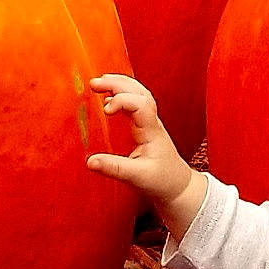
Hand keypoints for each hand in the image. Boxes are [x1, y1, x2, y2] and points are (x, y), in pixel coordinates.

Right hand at [85, 74, 206, 223]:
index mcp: (151, 131)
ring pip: (139, 93)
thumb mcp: (137, 177)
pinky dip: (122, 93)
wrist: (178, 186)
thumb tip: (90, 161)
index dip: (122, 100)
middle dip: (117, 84)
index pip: (140, 104)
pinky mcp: (145, 125)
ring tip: (99, 83)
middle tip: (94, 83)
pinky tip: (109, 95)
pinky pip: (136, 101)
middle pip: (139, 91)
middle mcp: (152, 122)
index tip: (106, 110)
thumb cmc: (162, 181)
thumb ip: (114, 168)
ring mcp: (150, 122)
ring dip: (120, 84)